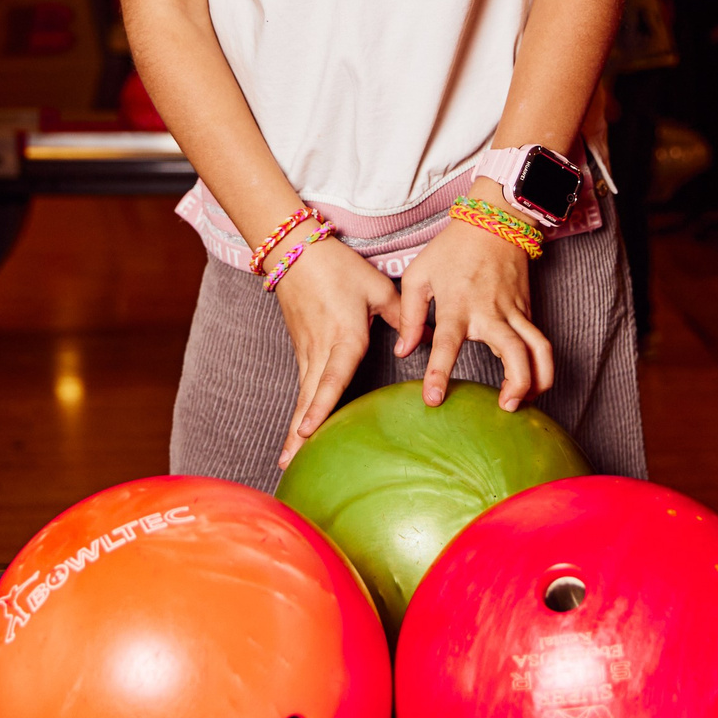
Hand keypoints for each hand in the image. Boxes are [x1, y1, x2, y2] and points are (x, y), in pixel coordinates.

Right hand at [274, 236, 400, 468]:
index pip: (332, 378)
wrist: (294, 251)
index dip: (321, 407)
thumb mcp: (376, 286)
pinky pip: (304, 385)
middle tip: (289, 466)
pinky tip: (300, 432)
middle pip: (309, 398)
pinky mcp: (303, 349)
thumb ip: (402, 314)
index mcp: (344, 336)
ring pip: (303, 396)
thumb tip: (427, 336)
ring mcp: (308, 351)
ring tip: (289, 460)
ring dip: (295, 428)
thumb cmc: (338, 267)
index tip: (308, 432)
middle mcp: (322, 350)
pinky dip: (301, 410)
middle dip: (298, 434)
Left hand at [395, 183, 555, 411]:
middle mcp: (490, 312)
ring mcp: (514, 311)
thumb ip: (410, 315)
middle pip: (514, 353)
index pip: (448, 344)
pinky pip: (539, 340)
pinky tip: (528, 382)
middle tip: (506, 407)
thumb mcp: (419, 274)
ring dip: (539, 379)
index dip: (440, 372)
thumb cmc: (452, 249)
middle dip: (516, 384)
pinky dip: (539, 365)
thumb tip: (404, 351)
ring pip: (539, 349)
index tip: (434, 399)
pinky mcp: (528, 310)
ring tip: (525, 402)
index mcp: (458, 305)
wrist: (495, 222)